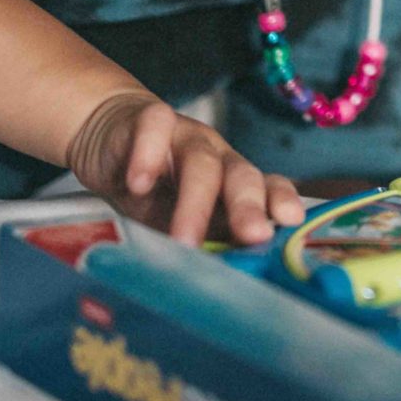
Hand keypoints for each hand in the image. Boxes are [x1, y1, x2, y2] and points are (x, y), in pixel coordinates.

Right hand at [65, 90, 307, 246]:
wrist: (108, 135)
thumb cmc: (153, 188)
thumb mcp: (177, 218)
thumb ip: (202, 239)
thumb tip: (224, 282)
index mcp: (231, 178)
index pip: (267, 185)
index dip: (280, 200)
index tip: (292, 221)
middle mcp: (216, 154)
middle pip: (240, 175)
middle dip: (249, 206)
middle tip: (254, 235)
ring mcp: (184, 134)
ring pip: (199, 161)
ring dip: (194, 202)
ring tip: (185, 239)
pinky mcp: (146, 118)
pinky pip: (154, 128)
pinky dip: (147, 155)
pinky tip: (139, 184)